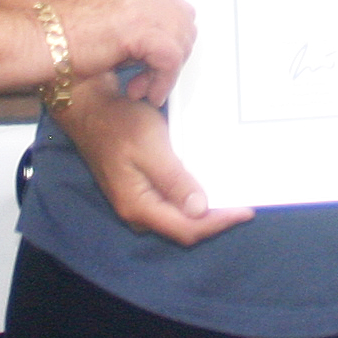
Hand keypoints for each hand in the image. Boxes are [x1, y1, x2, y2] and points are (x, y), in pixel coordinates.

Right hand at [51, 0, 193, 104]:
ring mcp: (142, 4)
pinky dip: (162, 81)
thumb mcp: (111, 21)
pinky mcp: (140, 28)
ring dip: (165, 72)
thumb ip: (139, 23)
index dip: (171, 41)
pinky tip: (145, 92)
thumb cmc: (63, 39)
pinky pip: (170, 59)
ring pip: (180, 41)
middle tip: (148, 80)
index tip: (154, 65)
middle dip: (172, 56)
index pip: (175, 9)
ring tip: (141, 87)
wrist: (40, 44)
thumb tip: (164, 46)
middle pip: (184, 23)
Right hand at [52, 87, 254, 247]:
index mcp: (139, 207)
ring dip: (205, 210)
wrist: (91, 109)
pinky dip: (192, 197)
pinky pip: (171, 203)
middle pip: (184, 228)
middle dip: (215, 219)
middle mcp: (138, 213)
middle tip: (243, 202)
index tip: (246, 211)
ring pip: (178, 217)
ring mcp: (137, 203)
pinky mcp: (139, 190)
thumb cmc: (119, 123)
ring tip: (231, 194)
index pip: (187, 228)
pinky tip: (207, 183)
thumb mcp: (151, 147)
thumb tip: (200, 209)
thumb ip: (174, 180)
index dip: (218, 223)